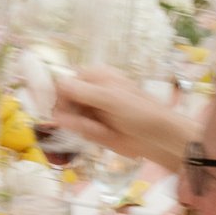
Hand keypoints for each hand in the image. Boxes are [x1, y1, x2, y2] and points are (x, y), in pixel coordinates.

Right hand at [50, 68, 189, 167]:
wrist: (157, 137)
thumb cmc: (140, 112)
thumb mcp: (110, 98)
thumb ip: (83, 91)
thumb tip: (58, 83)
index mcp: (95, 77)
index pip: (64, 82)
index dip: (61, 96)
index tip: (63, 109)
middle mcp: (90, 92)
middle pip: (64, 101)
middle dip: (73, 115)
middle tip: (89, 123)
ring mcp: (90, 110)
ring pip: (70, 118)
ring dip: (82, 126)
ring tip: (103, 130)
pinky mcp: (92, 127)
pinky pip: (78, 130)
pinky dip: (88, 133)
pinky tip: (104, 134)